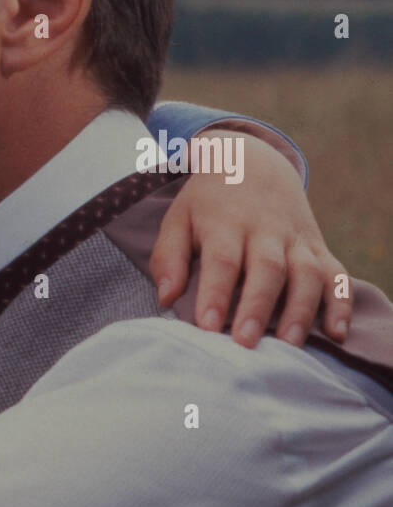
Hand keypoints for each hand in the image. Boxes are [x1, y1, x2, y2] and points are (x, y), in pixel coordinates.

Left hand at [150, 133, 350, 347]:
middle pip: (267, 269)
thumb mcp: (178, 218)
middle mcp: (266, 231)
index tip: (206, 326)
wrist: (252, 160)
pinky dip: (341, 303)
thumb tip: (166, 298)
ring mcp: (297, 239)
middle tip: (246, 343)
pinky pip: (337, 275)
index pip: (222, 260)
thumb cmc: (208, 201)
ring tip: (290, 345)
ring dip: (301, 310)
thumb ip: (169, 257)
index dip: (215, 293)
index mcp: (227, 223)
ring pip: (307, 273)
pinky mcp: (318, 247)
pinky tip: (337, 333)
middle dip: (258, 307)